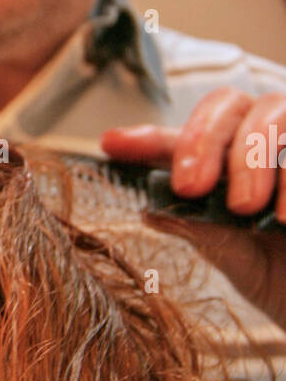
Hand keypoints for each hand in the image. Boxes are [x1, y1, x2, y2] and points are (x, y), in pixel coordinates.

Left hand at [100, 87, 285, 331]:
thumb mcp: (235, 257)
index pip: (182, 138)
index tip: (112, 145)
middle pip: (228, 104)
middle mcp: (262, 143)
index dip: (146, 139)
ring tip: (245, 206)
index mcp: (227, 163)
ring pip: (272, 112)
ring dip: (250, 156)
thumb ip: (201, 229)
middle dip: (203, 140)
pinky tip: (284, 215)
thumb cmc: (281, 276)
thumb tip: (151, 210)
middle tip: (191, 186)